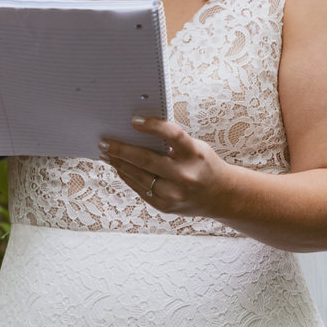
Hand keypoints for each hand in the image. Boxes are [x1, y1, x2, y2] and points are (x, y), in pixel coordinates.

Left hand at [99, 117, 234, 217]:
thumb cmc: (204, 165)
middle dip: (121, 149)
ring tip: (106, 153)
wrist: (221, 196)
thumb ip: (171, 141)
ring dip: (119, 163)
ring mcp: (174, 194)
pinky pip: (140, 188)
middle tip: (104, 141)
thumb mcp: (195, 147)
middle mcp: (185, 176)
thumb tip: (137, 131)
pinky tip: (119, 167)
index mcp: (194, 155)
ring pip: (138, 176)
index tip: (133, 120)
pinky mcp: (165, 206)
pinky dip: (127, 176)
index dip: (152, 126)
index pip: (173, 136)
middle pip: (146, 160)